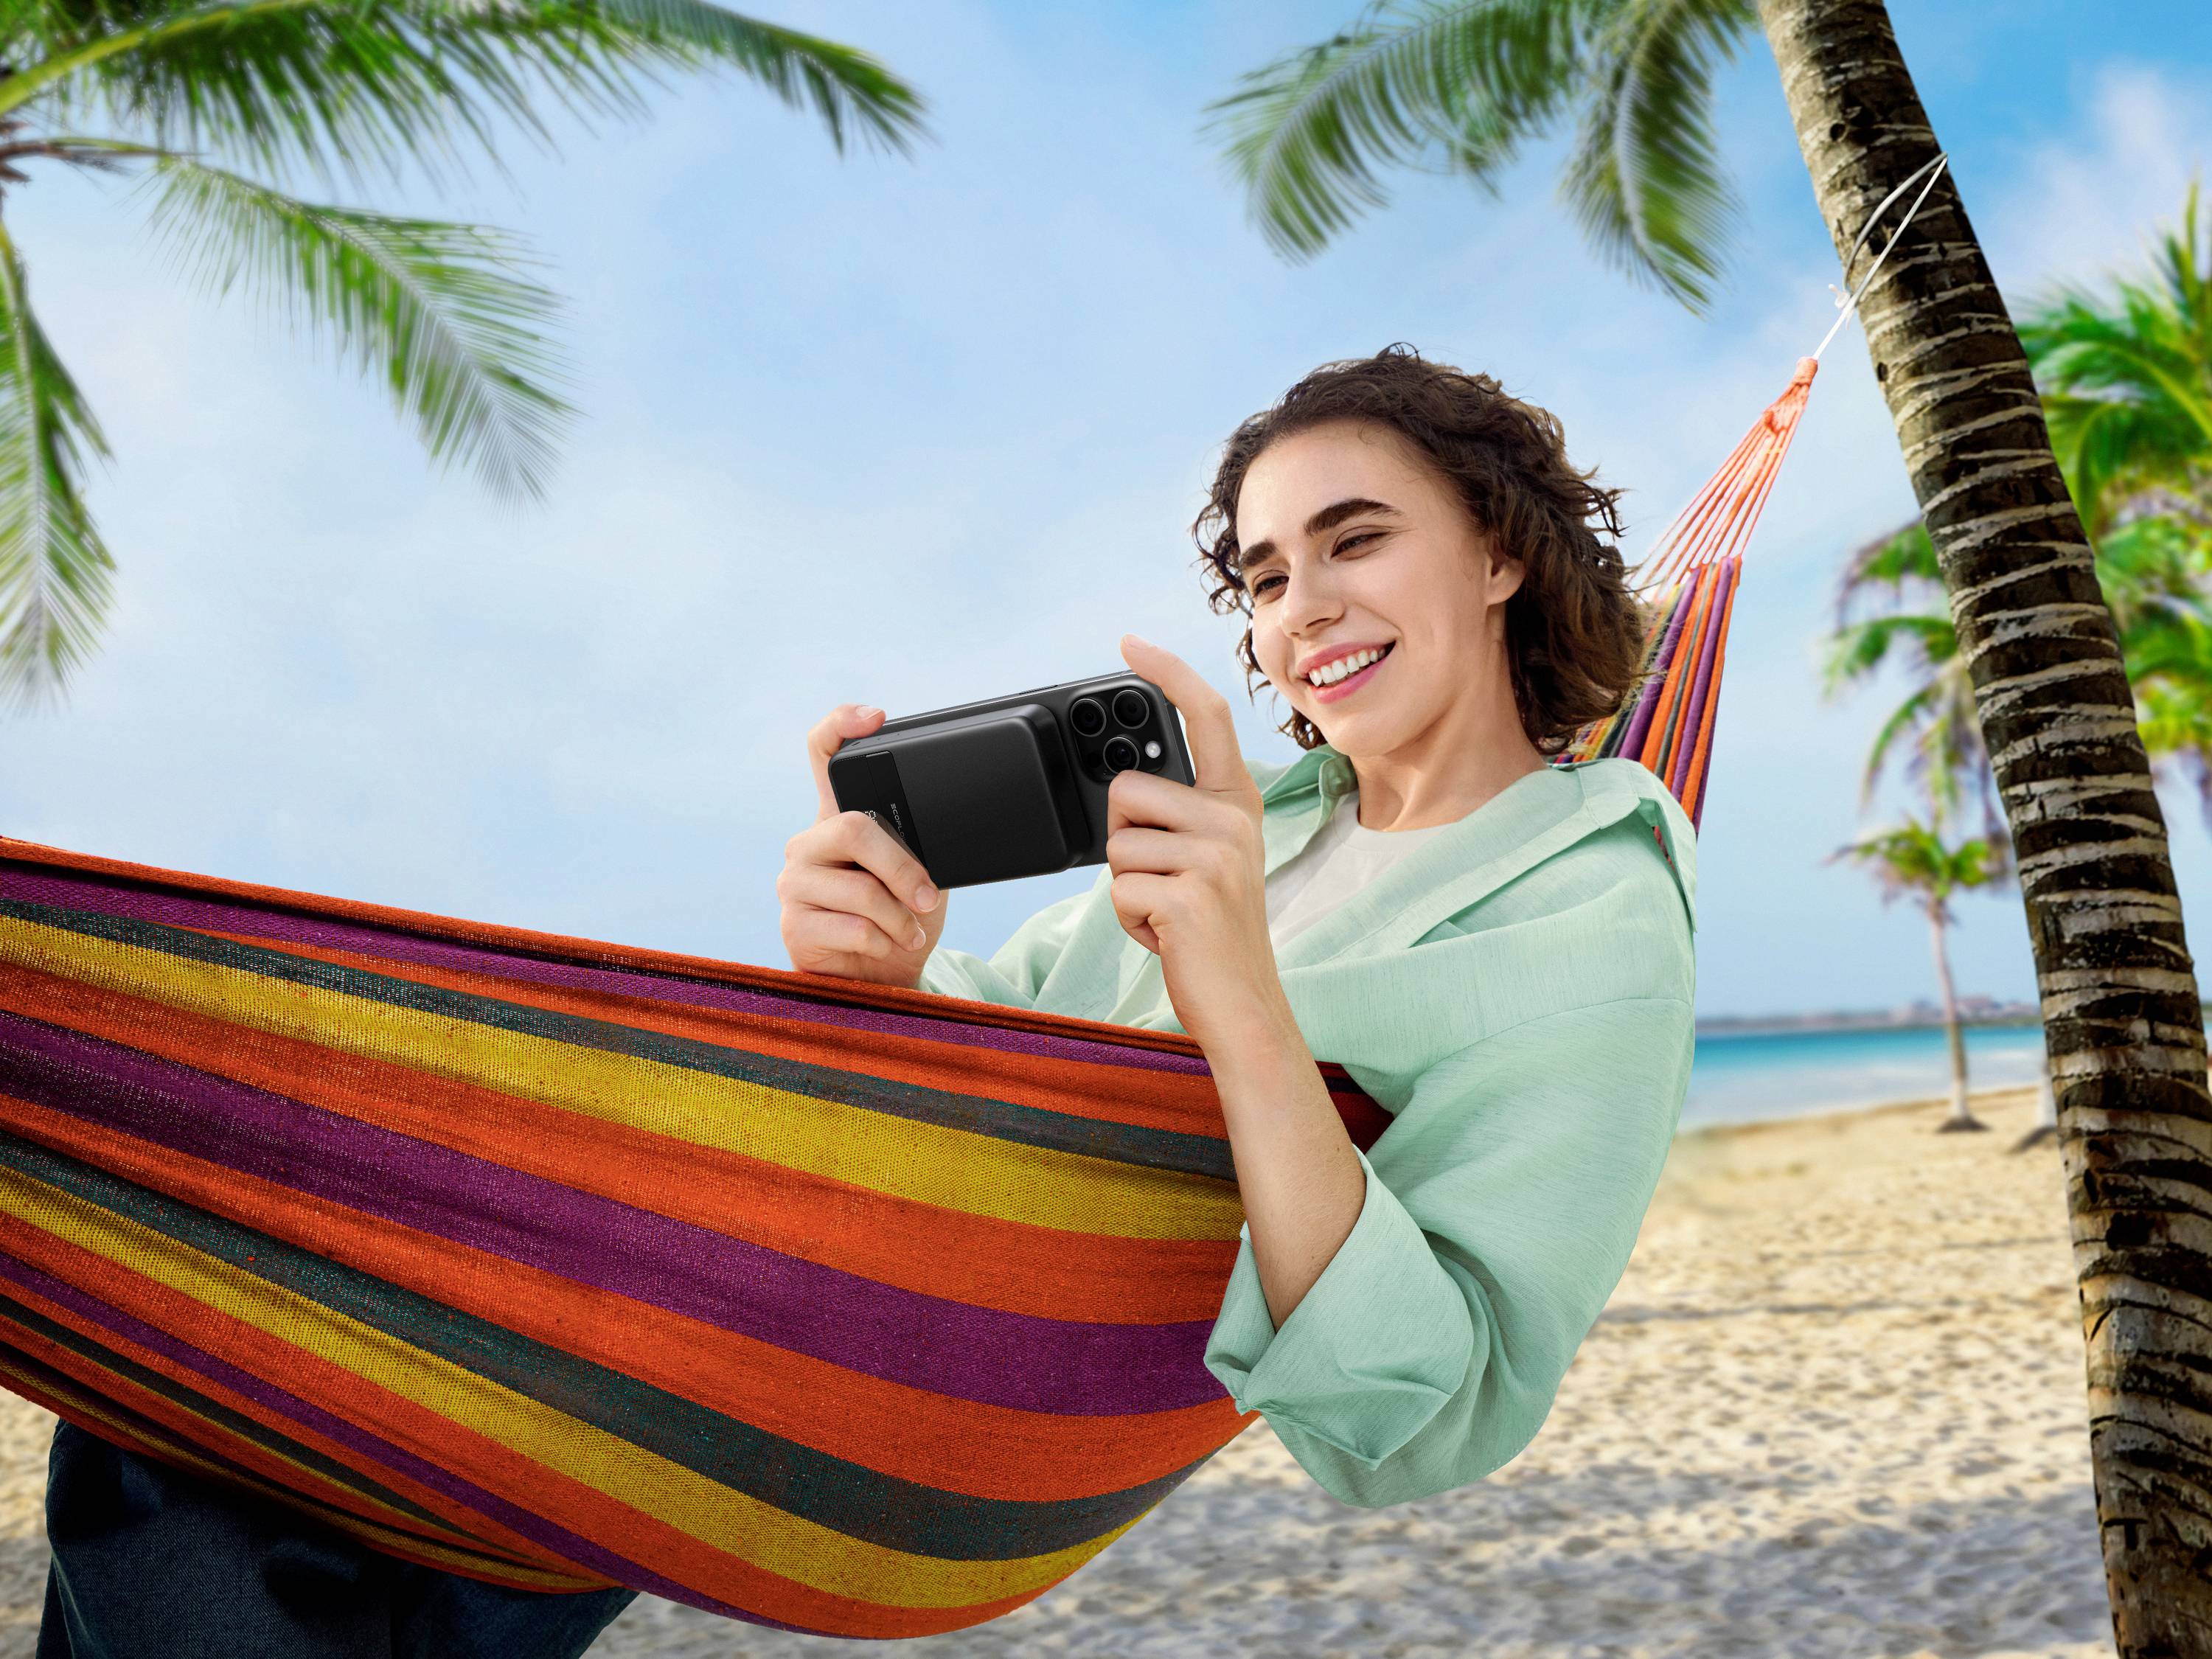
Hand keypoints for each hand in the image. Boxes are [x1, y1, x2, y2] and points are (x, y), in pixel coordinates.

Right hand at [779, 704, 949, 987]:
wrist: (881, 980)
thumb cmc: (901, 921)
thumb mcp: (922, 874)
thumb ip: (921, 844)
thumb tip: (955, 823)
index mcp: (838, 818)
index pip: (824, 755)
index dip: (841, 725)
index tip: (874, 718)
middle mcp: (809, 843)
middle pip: (854, 828)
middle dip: (904, 868)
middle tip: (928, 897)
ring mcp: (795, 883)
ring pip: (859, 888)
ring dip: (901, 917)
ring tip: (909, 931)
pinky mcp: (793, 925)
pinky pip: (854, 926)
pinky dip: (886, 942)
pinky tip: (886, 947)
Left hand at [1106, 635, 1287, 1049]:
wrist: (1244, 1003)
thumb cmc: (1214, 930)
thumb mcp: (1211, 856)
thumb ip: (1182, 813)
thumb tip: (1122, 784)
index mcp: (1236, 801)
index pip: (1204, 714)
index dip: (1166, 671)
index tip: (1129, 642)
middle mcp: (1233, 819)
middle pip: (1125, 789)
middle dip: (1123, 839)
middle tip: (1164, 880)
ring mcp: (1216, 857)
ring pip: (1114, 844)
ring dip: (1126, 888)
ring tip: (1168, 911)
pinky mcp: (1189, 895)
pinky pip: (1117, 889)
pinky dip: (1129, 921)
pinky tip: (1166, 935)